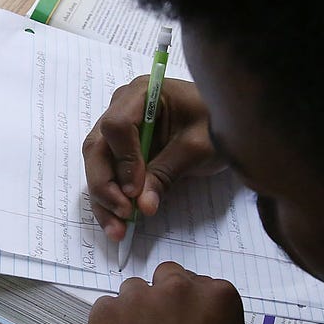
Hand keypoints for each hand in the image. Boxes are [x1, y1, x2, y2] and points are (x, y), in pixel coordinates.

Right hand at [83, 77, 225, 240]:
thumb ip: (167, 173)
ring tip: (117, 230)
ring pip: (97, 166)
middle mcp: (122, 108)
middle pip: (97, 148)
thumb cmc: (216, 123)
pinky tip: (118, 224)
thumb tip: (142, 206)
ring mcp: (119, 130)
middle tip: (124, 214)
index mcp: (142, 93)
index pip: (116, 126)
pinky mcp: (122, 151)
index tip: (135, 190)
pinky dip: (111, 201)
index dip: (123, 160)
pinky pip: (109, 176)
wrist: (225, 123)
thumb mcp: (198, 148)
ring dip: (103, 200)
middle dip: (105, 186)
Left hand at [86, 262, 247, 323]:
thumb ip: (215, 323)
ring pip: (132, 293)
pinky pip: (104, 309)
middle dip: (162, 301)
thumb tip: (199, 317)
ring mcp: (139, 299)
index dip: (187, 307)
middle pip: (165, 278)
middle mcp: (178, 289)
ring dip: (134, 313)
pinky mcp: (105, 314)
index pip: (197, 284)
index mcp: (217, 296)